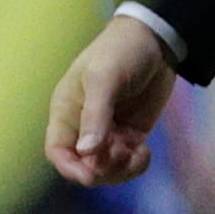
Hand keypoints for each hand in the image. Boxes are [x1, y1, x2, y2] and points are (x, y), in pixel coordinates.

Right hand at [45, 13, 175, 186]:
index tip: (89, 174)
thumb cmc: (121, 50)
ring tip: (138, 152)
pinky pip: (128, 162)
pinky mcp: (131, 133)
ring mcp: (109, 132)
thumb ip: (95, 114)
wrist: (157, 39)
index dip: (69, 167)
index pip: (57, 150)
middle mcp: (84, 126)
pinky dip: (135, 164)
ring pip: (107, 168)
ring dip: (120, 170)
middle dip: (101, 168)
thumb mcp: (104, 77)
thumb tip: (86, 152)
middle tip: (122, 154)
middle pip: (83, 166)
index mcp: (67, 111)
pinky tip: (145, 152)